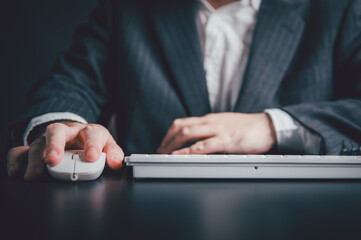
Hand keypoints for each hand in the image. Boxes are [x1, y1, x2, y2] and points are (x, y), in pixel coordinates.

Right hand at [7, 122, 123, 179]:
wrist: (78, 134)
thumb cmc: (93, 142)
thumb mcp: (107, 146)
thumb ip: (113, 154)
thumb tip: (117, 163)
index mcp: (89, 131)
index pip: (91, 133)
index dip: (92, 144)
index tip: (91, 157)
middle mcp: (68, 132)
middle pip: (57, 131)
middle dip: (54, 145)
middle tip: (53, 161)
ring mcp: (50, 139)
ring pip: (38, 142)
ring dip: (35, 158)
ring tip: (33, 175)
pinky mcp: (37, 147)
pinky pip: (21, 150)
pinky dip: (17, 160)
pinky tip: (17, 171)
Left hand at [157, 113, 275, 153]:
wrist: (268, 126)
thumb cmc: (248, 127)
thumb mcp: (225, 125)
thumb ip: (212, 131)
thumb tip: (197, 142)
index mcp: (210, 119)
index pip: (183, 122)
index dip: (169, 133)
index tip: (163, 143)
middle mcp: (211, 122)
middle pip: (181, 126)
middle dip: (167, 140)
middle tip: (160, 151)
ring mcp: (218, 130)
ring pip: (188, 133)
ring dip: (173, 144)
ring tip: (165, 154)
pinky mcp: (227, 140)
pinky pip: (204, 145)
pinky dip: (189, 151)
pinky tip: (181, 156)